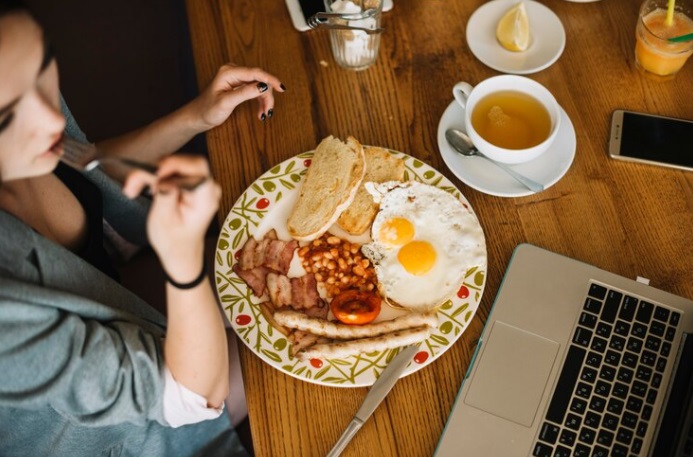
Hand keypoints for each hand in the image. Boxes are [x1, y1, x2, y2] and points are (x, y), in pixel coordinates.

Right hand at [122, 155, 221, 281]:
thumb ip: (165, 196)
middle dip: (156, 169)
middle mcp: (208, 189)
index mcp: (206, 199)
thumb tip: (162, 176)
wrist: (180, 253)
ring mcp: (201, 185)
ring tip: (133, 189)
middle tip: (133, 183)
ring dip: (151, 174)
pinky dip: (156, 177)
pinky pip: (173, 172)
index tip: (153, 171)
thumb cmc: (173, 242)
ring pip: (175, 165)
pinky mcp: (191, 184)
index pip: (197, 169)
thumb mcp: (164, 221)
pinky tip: (144, 189)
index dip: (175, 164)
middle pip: (184, 163)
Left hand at [192, 64, 284, 128]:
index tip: (281, 89)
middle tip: (269, 112)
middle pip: (259, 80)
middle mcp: (234, 71)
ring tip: (264, 114)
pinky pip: (255, 90)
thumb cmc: (208, 109)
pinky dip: (259, 100)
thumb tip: (264, 86)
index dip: (270, 80)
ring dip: (264, 100)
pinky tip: (260, 112)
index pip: (255, 73)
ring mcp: (237, 78)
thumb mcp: (227, 102)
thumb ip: (245, 93)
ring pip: (259, 86)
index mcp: (229, 72)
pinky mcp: (239, 85)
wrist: (198, 116)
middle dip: (267, 96)